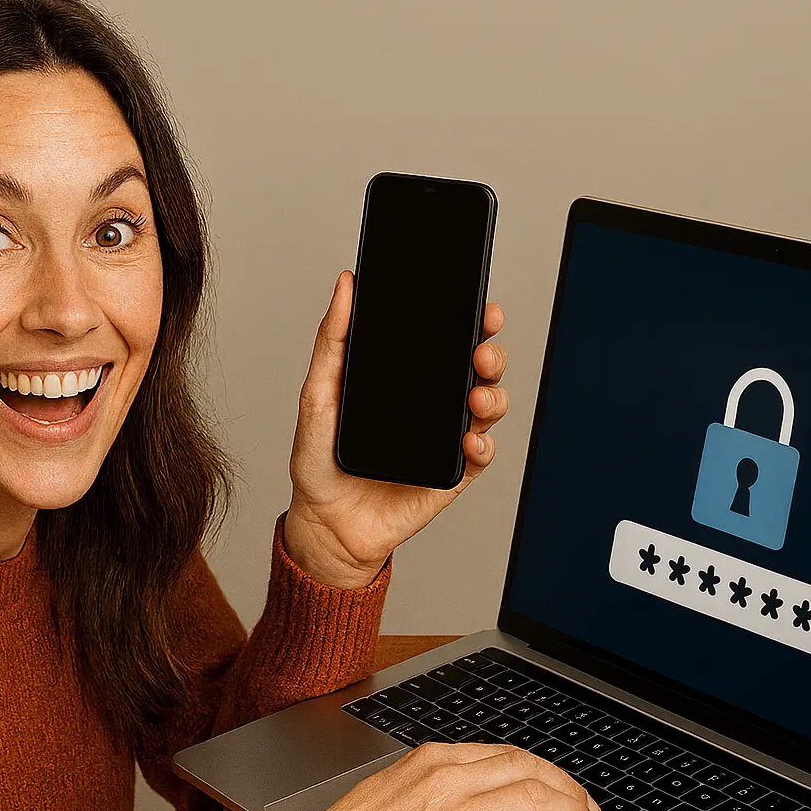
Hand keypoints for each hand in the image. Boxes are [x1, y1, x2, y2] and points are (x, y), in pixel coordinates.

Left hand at [283, 270, 510, 587]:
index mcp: (408, 379)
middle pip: (478, 368)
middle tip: (481, 350)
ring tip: (475, 396)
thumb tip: (346, 285)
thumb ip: (333, 340)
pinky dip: (482, 446)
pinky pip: (481, 456)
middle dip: (491, 353)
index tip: (483, 307)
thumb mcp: (318, 394)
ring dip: (492, 396)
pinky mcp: (452, 475)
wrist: (324, 524)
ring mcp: (446, 439)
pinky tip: (467, 441)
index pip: (448, 340)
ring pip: (489, 406)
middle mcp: (433, 405)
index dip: (472, 320)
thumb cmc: (320, 461)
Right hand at [288, 741, 602, 810]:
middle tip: (588, 810)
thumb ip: (434, 785)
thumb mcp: (390, 791)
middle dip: (570, 789)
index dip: (545, 771)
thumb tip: (475, 794)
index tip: (561, 786)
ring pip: (538, 803)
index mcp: (432, 760)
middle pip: (532, 770)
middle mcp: (448, 780)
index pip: (507, 754)